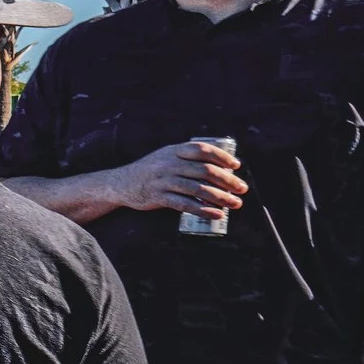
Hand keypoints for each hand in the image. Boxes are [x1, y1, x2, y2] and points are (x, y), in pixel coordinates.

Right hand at [116, 140, 245, 218]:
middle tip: (241, 189)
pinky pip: (185, 204)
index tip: (236, 166)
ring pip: (197, 189)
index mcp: (173, 151)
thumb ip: (187, 157)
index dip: (222, 156)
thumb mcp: (165, 156)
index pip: (202, 149)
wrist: (121, 184)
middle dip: (227, 180)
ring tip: (235, 203)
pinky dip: (203, 210)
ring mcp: (163, 181)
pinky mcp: (158, 197)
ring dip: (220, 197)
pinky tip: (216, 214)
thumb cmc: (150, 171)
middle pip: (204, 170)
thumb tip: (219, 165)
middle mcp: (169, 164)